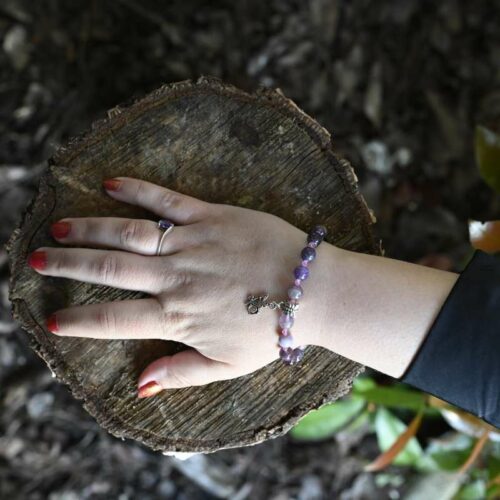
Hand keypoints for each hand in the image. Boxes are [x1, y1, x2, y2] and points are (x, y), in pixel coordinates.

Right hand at [27, 177, 335, 396]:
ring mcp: (193, 244)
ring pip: (129, 234)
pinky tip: (112, 184)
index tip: (53, 319)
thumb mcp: (228, 365)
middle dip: (68, 265)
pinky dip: (138, 190)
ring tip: (60, 227)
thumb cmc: (272, 330)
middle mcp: (177, 279)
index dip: (80, 321)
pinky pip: (168, 200)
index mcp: (178, 317)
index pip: (114, 320)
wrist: (312, 290)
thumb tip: (139, 385)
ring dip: (90, 229)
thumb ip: (181, 372)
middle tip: (36, 259)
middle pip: (110, 270)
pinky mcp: (212, 216)